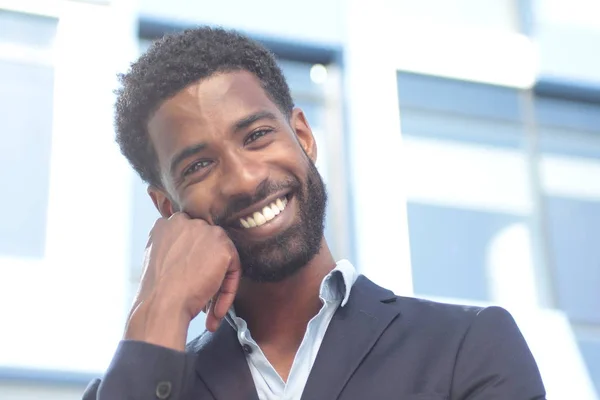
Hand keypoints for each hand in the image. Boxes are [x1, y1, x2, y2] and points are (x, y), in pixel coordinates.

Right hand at [125, 212, 240, 350]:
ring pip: (222, 256)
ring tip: (210, 309)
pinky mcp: (223, 248)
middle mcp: (188, 222)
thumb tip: (191, 255)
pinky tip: (216, 311)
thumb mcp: (158, 258)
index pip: (190, 235)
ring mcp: (207, 232)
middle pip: (208, 243)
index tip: (192, 279)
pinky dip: (227, 293)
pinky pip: (233, 270)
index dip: (194, 258)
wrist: (161, 305)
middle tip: (202, 294)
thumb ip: (173, 247)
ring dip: (219, 283)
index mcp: (168, 224)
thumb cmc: (157, 291)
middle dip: (208, 269)